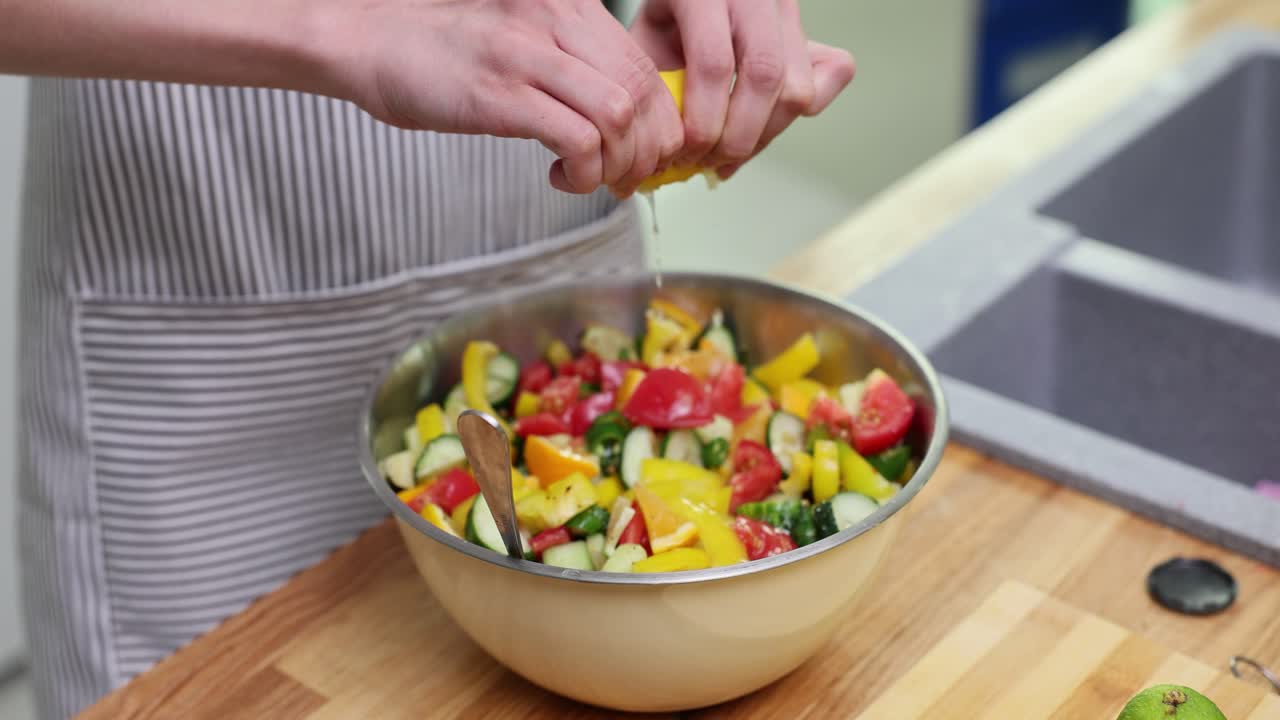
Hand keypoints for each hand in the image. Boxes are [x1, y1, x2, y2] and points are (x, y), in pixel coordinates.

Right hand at [327, 0, 683, 193]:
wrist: (370, 42)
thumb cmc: (446, 54)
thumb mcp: (526, 43)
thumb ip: (574, 66)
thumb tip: (627, 119)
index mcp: (569, 8)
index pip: (646, 68)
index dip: (660, 123)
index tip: (646, 157)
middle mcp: (555, 21)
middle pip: (642, 93)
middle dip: (648, 151)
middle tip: (628, 179)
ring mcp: (527, 56)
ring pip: (618, 117)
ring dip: (617, 166)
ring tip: (594, 181)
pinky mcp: (500, 96)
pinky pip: (576, 140)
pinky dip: (583, 173)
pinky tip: (560, 178)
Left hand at [629, 0, 854, 179]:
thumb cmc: (669, 22)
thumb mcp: (647, 43)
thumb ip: (656, 87)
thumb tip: (658, 155)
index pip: (714, 65)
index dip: (702, 123)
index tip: (686, 153)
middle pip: (764, 79)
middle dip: (737, 138)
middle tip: (710, 161)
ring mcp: (787, 10)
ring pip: (798, 88)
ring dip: (765, 136)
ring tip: (730, 153)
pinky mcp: (812, 29)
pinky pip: (833, 74)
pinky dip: (803, 112)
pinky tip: (765, 126)